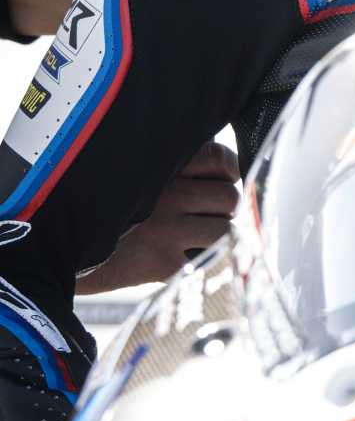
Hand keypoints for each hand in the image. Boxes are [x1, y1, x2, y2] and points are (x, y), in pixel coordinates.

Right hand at [76, 142, 239, 293]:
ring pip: (225, 229)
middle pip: (228, 196)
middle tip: (208, 216)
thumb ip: (170, 163)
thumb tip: (221, 166)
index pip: (219, 158)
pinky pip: (211, 260)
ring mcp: (166, 229)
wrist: (59, 252)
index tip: (222, 180)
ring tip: (201, 238)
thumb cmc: (103, 211)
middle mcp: (166, 193)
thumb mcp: (130, 174)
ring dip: (219, 235)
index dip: (229, 170)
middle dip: (224, 208)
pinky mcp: (162, 262)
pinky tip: (194, 260)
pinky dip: (210, 262)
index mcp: (159, 165)